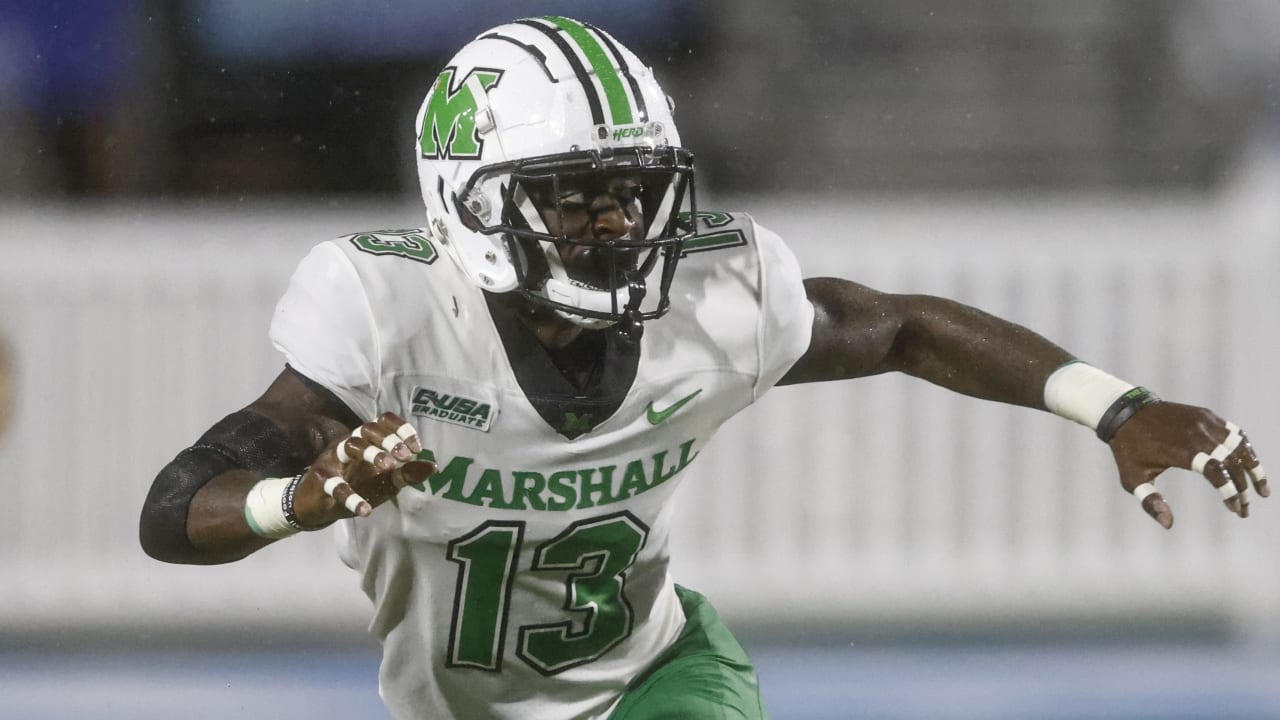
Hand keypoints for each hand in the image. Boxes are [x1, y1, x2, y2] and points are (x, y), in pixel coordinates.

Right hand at [292, 412, 434, 527]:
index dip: (401, 429)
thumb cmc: (355, 486)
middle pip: (367, 428)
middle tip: (405, 456)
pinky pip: (334, 485)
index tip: (416, 448)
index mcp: (366, 440)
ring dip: (371, 453)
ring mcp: (333, 459)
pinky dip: (351, 497)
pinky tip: (365, 510)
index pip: (383, 420)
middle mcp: (349, 443)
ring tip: (389, 467)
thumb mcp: (385, 481)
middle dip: (389, 439)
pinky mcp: (322, 480)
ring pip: (349, 445)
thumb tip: (433, 466)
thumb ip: (407, 474)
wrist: (316, 505)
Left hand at [1110, 402, 1268, 528]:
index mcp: (1181, 451)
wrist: (1125, 412)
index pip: (1217, 473)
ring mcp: (1203, 422)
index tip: (1236, 509)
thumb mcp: (1132, 479)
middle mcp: (1196, 434)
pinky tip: (1250, 465)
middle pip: (1232, 462)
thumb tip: (1169, 524)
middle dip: (1244, 488)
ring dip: (1254, 467)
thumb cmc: (1128, 449)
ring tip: (1263, 489)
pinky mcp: (1206, 415)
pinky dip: (1244, 449)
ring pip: (1240, 445)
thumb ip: (1150, 501)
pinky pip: (1233, 432)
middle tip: (1245, 508)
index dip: (1231, 492)